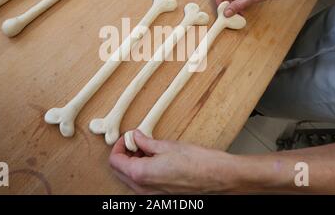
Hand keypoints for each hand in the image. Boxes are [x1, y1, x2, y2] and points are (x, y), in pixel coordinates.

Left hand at [109, 130, 238, 193]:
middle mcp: (143, 189)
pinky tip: (155, 159)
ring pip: (131, 179)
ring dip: (133, 163)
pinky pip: (143, 184)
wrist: (219, 177)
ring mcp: (152, 195)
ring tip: (146, 149)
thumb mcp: (167, 146)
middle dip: (124, 155)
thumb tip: (136, 137)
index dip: (118, 146)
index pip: (115, 161)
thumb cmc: (198, 163)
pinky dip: (143, 171)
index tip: (127, 138)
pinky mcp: (162, 196)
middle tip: (134, 142)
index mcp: (141, 174)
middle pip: (120, 172)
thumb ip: (146, 142)